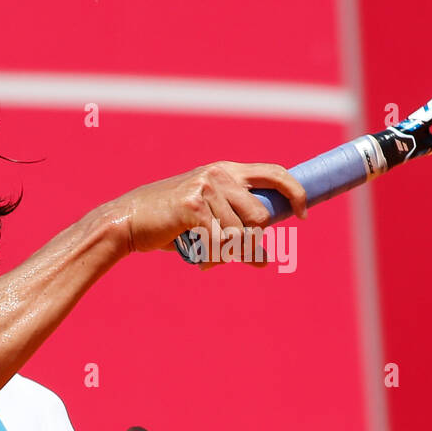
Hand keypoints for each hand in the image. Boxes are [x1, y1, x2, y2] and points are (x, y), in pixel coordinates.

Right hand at [107, 161, 307, 264]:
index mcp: (227, 170)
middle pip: (260, 217)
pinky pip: (219, 242)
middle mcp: (220, 174)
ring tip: (210, 257)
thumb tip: (264, 255)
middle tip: (239, 257)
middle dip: (252, 244)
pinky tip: (201, 260)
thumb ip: (235, 222)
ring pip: (240, 235)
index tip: (303, 215)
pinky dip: (213, 258)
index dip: (295, 193)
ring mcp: (206, 188)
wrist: (129, 220)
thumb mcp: (207, 213)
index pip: (274, 173)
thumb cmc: (170, 221)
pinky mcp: (193, 206)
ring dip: (229, 255)